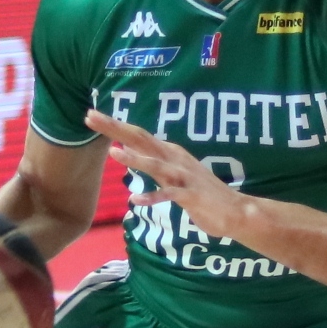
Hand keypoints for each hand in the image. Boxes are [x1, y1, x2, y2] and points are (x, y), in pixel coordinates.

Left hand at [86, 109, 247, 240]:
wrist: (236, 211)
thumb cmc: (201, 195)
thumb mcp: (173, 175)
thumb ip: (153, 164)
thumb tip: (130, 152)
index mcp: (169, 153)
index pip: (137, 134)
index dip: (114, 124)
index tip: (90, 115)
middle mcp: (174, 159)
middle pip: (141, 139)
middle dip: (116, 128)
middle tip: (90, 116)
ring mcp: (183, 177)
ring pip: (156, 165)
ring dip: (135, 159)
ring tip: (114, 152)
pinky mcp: (190, 196)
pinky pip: (169, 196)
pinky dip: (153, 197)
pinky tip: (135, 200)